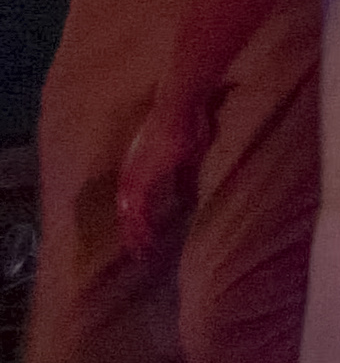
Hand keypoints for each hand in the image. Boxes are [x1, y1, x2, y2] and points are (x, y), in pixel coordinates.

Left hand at [117, 93, 212, 260]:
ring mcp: (132, 177)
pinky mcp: (139, 180)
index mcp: (141, 169)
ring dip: (134, 236)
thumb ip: (184, 179)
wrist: (179, 106)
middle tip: (142, 255)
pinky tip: (146, 241)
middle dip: (134, 236)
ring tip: (143, 255)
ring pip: (127, 216)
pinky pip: (135, 212)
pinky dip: (139, 229)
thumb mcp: (189, 158)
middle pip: (126, 213)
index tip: (147, 240)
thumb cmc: (188, 125)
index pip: (135, 203)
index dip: (139, 222)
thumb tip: (187, 199)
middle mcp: (131, 174)